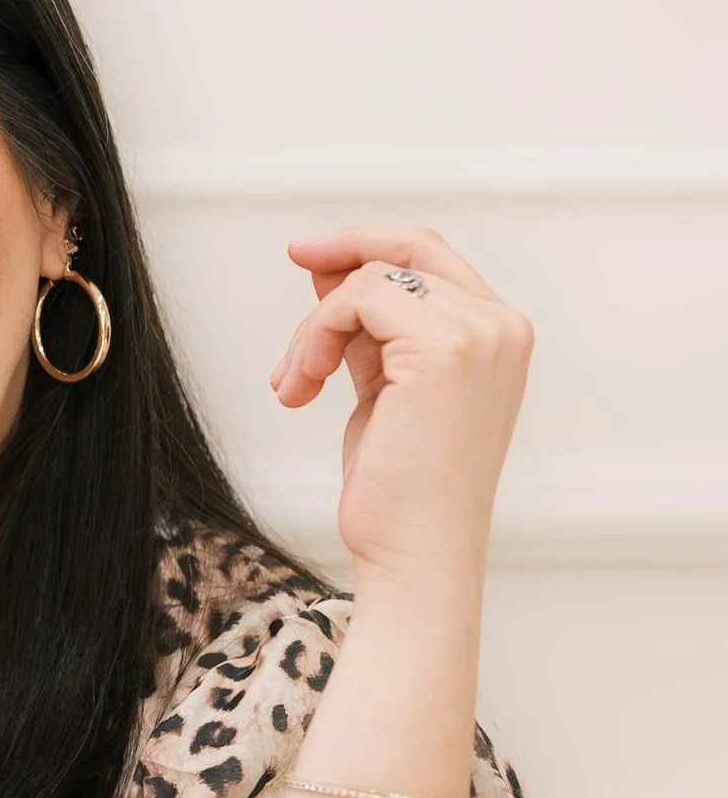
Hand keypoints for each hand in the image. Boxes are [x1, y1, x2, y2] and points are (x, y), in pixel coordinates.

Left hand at [270, 225, 530, 585]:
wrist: (417, 553)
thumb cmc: (402, 490)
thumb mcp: (383, 389)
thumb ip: (370, 330)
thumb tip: (331, 271)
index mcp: (498, 336)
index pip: (434, 256)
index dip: (369, 244)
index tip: (312, 254)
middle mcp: (501, 327)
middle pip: (408, 249)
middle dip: (342, 251)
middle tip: (296, 257)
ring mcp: (479, 334)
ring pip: (371, 279)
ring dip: (316, 327)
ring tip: (297, 380)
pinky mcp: (443, 348)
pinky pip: (357, 298)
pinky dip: (316, 335)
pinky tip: (305, 383)